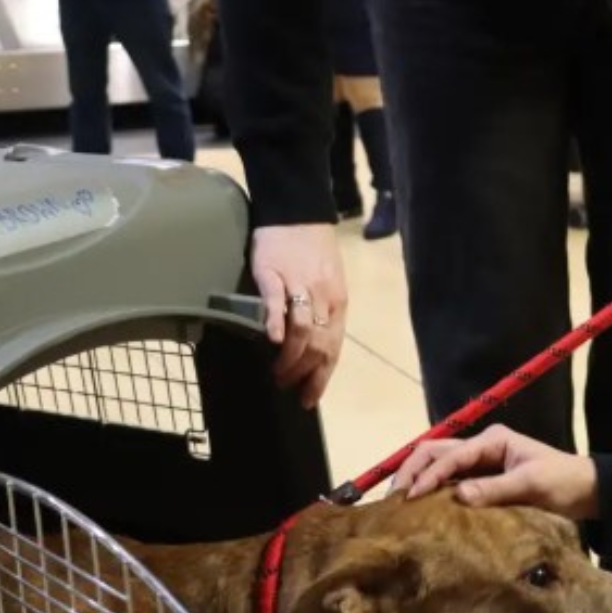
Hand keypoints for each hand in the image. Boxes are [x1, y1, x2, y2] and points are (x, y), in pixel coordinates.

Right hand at [249, 224, 345, 408]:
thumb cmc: (312, 252)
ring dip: (291, 358)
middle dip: (304, 373)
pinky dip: (277, 323)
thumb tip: (314, 351)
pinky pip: (278, 302)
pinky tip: (273, 340)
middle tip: (286, 386)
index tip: (308, 399)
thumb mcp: (328, 285)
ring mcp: (300, 285)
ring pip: (303, 330)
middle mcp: (324, 298)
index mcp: (338, 303)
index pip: (333, 348)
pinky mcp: (275, 273)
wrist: (297, 213)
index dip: (321, 377)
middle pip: (319, 345)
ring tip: (277, 372)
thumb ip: (323, 315)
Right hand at [395, 425, 599, 518]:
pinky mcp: (482, 480)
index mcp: (492, 440)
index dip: (429, 475)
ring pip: (438, 465)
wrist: (585, 491)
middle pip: (435, 452)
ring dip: (418, 479)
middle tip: (394, 499)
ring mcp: (480, 463)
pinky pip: (450, 482)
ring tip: (399, 504)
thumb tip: (458, 496)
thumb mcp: (532, 485)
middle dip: (412, 471)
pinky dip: (432, 492)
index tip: (412, 498)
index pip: (451, 455)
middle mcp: (481, 447)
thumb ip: (496, 490)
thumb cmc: (562, 482)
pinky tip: (420, 508)